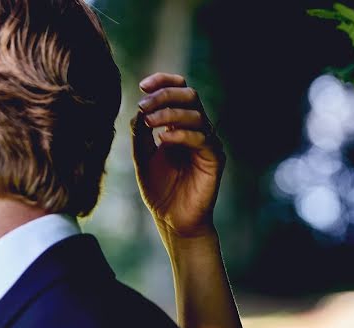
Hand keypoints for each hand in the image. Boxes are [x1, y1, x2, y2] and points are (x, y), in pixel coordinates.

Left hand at [131, 73, 224, 238]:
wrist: (172, 219)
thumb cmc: (159, 189)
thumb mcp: (142, 158)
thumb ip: (141, 134)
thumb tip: (139, 110)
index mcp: (180, 124)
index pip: (179, 91)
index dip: (164, 82)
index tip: (143, 85)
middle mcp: (197, 129)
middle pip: (189, 96)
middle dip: (165, 95)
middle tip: (144, 105)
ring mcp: (207, 143)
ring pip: (196, 114)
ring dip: (169, 113)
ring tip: (149, 122)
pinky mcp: (214, 159)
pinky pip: (202, 139)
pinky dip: (182, 134)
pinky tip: (164, 138)